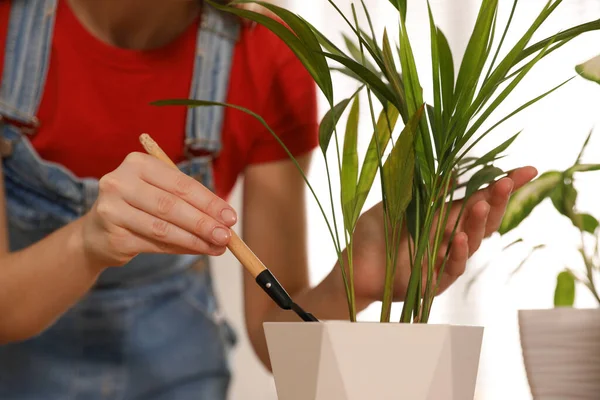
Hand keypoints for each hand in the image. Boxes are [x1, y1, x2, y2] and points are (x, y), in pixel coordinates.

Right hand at [81, 152, 236, 266]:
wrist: (97, 233)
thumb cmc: (139, 207)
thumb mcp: (160, 193)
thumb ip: (188, 202)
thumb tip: (224, 220)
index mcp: (137, 164)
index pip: (180, 184)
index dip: (208, 202)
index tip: (230, 217)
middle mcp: (119, 183)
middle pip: (172, 206)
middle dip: (204, 223)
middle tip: (227, 236)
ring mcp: (112, 210)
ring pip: (163, 228)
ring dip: (195, 240)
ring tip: (218, 247)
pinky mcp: (113, 236)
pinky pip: (155, 245)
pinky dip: (181, 248)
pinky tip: (198, 250)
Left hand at [325, 166, 537, 306]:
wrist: (353, 266)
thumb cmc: (373, 236)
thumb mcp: (396, 205)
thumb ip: (421, 190)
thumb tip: (450, 171)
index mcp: (442, 217)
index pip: (479, 198)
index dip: (503, 186)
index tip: (529, 170)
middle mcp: (449, 237)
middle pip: (485, 219)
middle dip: (499, 200)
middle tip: (507, 182)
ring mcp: (444, 260)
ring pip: (473, 242)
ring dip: (479, 222)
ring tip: (483, 203)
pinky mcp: (434, 281)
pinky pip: (452, 267)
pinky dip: (458, 252)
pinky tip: (460, 237)